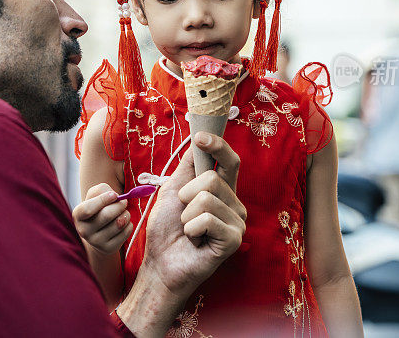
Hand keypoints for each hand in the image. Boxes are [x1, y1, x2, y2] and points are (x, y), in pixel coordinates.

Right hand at [72, 183, 133, 254]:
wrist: (99, 231)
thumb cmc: (98, 208)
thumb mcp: (96, 195)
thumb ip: (102, 189)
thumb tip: (116, 197)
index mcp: (78, 215)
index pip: (88, 208)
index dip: (103, 200)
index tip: (114, 195)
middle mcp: (84, 231)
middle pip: (106, 215)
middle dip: (119, 205)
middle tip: (124, 202)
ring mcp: (96, 242)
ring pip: (119, 223)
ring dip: (126, 214)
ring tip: (123, 212)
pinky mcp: (108, 248)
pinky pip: (126, 232)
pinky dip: (129, 224)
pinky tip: (123, 223)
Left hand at [142, 131, 246, 296]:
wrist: (161, 262)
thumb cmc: (166, 229)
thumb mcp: (173, 190)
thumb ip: (188, 166)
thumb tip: (197, 138)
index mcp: (222, 191)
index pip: (229, 161)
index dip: (218, 145)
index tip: (200, 137)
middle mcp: (234, 204)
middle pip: (212, 178)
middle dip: (186, 195)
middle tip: (184, 215)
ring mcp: (237, 222)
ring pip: (207, 198)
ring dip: (186, 215)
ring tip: (188, 231)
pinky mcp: (234, 239)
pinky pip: (207, 219)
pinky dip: (191, 229)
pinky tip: (194, 241)